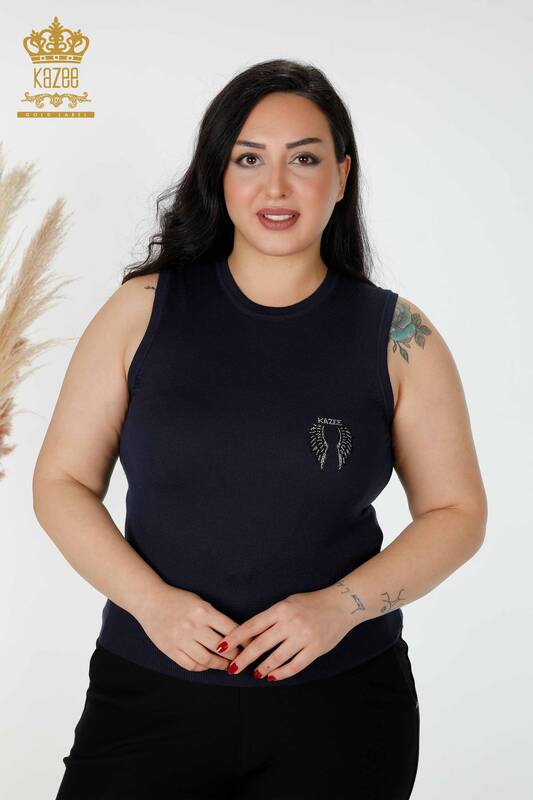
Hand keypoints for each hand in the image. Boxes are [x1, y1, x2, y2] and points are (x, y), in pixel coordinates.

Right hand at [136, 583, 253, 671]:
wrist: (150, 601)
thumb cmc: (178, 600)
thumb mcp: (200, 602)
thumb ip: (215, 617)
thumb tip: (236, 635)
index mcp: (204, 611)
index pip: (231, 629)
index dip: (244, 640)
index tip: (251, 646)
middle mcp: (193, 626)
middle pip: (221, 647)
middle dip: (235, 656)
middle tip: (242, 659)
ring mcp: (181, 639)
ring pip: (207, 660)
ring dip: (220, 665)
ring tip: (228, 666)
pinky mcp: (170, 650)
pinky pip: (191, 665)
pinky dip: (203, 667)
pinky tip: (208, 665)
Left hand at [214, 586, 352, 681]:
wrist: (342, 605)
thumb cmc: (311, 603)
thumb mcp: (288, 603)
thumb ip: (271, 618)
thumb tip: (250, 635)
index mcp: (280, 609)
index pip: (252, 625)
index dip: (235, 638)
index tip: (222, 647)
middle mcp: (290, 623)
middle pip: (261, 644)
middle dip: (243, 658)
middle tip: (232, 668)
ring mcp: (303, 637)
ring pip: (277, 657)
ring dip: (262, 668)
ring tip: (255, 674)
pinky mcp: (316, 649)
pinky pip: (295, 665)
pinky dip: (282, 673)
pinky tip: (273, 676)